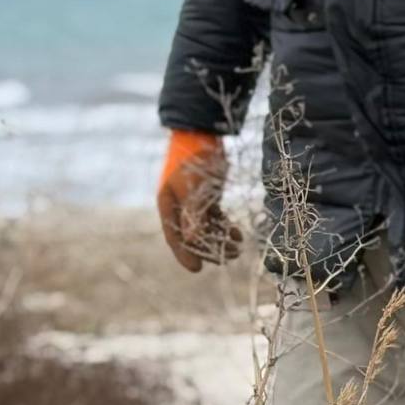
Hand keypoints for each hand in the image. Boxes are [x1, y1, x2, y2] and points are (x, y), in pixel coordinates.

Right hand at [156, 130, 241, 272]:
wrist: (202, 135)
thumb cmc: (194, 160)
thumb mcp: (193, 188)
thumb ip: (194, 214)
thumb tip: (194, 242)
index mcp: (167, 204)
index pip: (174, 235)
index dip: (184, 254)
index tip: (196, 270)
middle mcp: (178, 206)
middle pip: (191, 236)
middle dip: (207, 249)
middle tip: (224, 260)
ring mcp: (193, 203)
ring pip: (205, 228)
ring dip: (220, 240)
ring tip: (237, 251)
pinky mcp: (207, 198)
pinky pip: (215, 219)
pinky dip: (225, 228)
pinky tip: (238, 236)